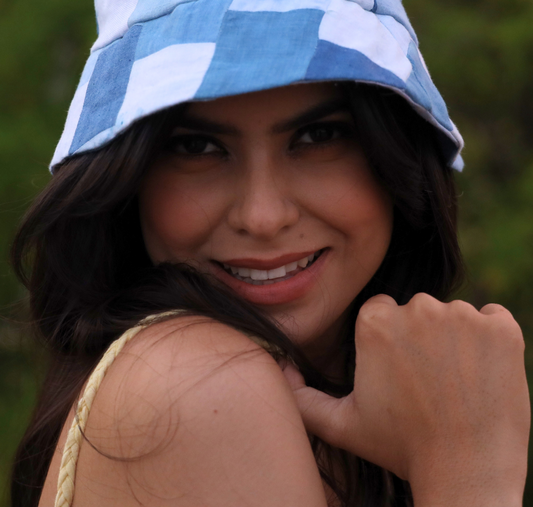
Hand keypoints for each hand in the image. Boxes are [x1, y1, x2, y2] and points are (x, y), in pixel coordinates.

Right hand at [283, 293, 529, 505]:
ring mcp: (463, 315)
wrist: (466, 475)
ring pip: (457, 316)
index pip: (385, 313)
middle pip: (420, 311)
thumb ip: (304, 396)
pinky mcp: (502, 328)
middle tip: (430, 385)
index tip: (402, 376)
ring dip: (458, 341)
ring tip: (457, 386)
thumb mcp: (343, 425)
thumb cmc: (401, 449)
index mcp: (376, 320)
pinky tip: (483, 376)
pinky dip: (492, 341)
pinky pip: (495, 319)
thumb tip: (281, 366)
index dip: (393, 347)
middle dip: (424, 339)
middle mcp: (418, 308)